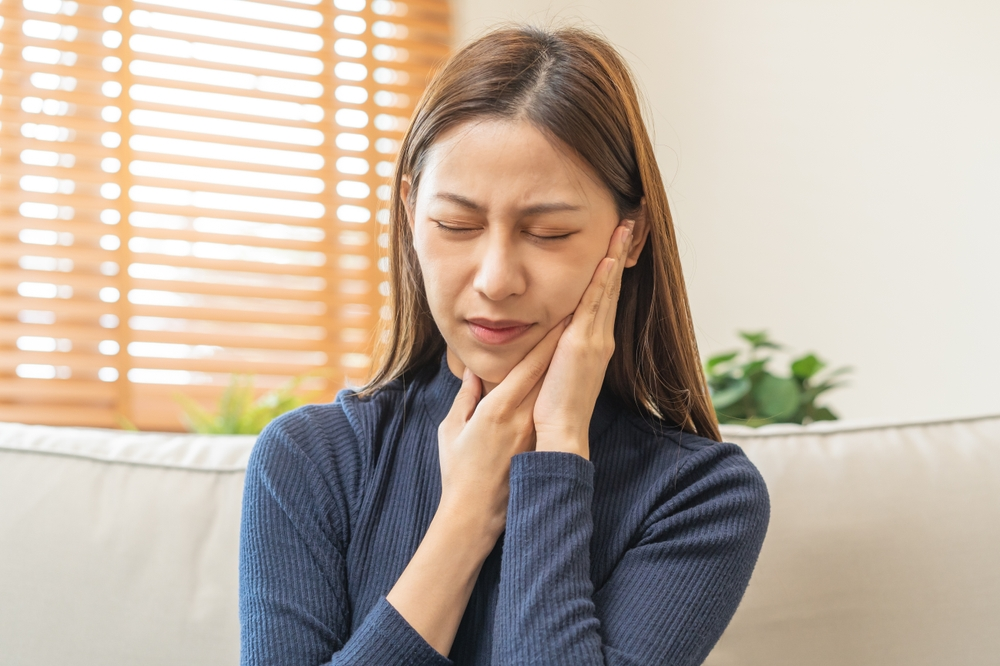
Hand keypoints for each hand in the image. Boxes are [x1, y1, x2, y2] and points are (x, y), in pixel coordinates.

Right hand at [437, 318, 568, 544]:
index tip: (560, 318)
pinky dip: (557, 392)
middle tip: (578, 316)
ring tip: (577, 341)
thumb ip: (465, 397)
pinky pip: (548, 411)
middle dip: (562, 345)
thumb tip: (472, 372)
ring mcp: (532, 433)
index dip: (546, 341)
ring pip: (551, 391)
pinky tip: (566, 379)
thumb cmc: (457, 471)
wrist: (475, 514)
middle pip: (547, 374)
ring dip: (564, 365)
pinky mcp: (538, 446)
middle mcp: (520, 418)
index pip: (527, 367)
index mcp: (496, 410)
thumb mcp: (452, 429)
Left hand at [533, 220, 633, 458]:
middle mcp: (599, 337)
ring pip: (607, 288)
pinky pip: (596, 304)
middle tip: (630, 221)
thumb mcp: (551, 370)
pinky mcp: (585, 344)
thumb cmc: (550, 409)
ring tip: (624, 227)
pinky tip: (607, 258)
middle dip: (619, 252)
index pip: (602, 296)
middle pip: (611, 285)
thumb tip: (535, 333)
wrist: (559, 433)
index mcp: (591, 342)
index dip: (609, 269)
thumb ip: (549, 349)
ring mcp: (595, 339)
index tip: (613, 242)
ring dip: (615, 256)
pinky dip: (603, 279)